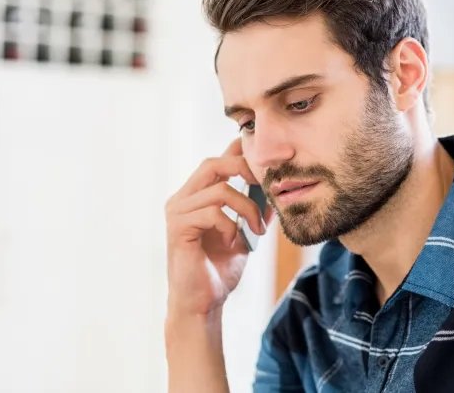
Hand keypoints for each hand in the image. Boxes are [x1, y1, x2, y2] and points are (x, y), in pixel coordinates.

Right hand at [165, 138, 270, 317]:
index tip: (265, 157)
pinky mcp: (178, 228)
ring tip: (256, 229)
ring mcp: (177, 212)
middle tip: (264, 186)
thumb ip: (254, 211)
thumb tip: (276, 190)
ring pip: (219, 190)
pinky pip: (212, 213)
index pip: (217, 161)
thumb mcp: (244, 235)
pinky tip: (233, 242)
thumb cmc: (219, 270)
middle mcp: (182, 199)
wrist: (202, 303)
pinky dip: (231, 226)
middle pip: (213, 164)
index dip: (238, 151)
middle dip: (243, 169)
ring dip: (246, 208)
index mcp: (196, 196)